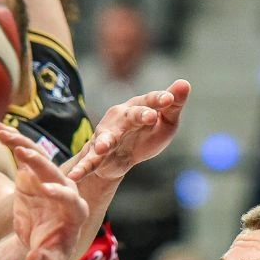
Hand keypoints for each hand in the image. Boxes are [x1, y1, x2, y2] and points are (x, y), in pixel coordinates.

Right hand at [0, 125, 88, 259]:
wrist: (39, 238)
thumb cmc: (50, 250)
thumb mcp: (49, 259)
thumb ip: (45, 259)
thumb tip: (34, 258)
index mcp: (75, 211)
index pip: (71, 199)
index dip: (59, 194)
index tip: (45, 191)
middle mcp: (66, 189)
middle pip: (55, 173)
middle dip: (40, 164)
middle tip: (24, 155)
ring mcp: (50, 177)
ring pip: (39, 157)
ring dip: (23, 145)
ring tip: (5, 136)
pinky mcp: (34, 171)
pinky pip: (25, 153)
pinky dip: (12, 141)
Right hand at [66, 79, 190, 184]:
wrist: (122, 157)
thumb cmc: (145, 133)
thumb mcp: (165, 122)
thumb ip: (173, 105)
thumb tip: (185, 83)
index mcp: (138, 107)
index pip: (150, 101)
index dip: (159, 100)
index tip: (169, 99)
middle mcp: (120, 118)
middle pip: (130, 116)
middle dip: (139, 115)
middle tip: (150, 117)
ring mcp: (106, 135)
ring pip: (106, 138)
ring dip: (104, 142)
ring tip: (103, 148)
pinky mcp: (96, 154)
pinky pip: (89, 162)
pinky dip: (81, 169)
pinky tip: (74, 176)